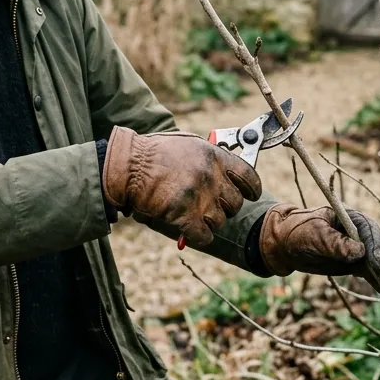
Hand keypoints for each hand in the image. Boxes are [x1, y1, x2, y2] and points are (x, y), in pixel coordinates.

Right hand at [102, 127, 261, 247]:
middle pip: (235, 203)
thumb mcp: (187, 143)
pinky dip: (199, 236)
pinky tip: (190, 230)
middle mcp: (211, 176)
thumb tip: (228, 168)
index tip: (250, 195)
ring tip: (193, 213)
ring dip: (208, 221)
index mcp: (214, 156)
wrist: (128, 166)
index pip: (248, 177)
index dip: (251, 189)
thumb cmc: (153, 152)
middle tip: (209, 204)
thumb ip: (210, 155)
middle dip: (224, 206)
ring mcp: (199, 197)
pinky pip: (204, 236)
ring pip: (220, 221)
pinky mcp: (184, 216)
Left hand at [258, 203, 379, 289]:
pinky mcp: (357, 263)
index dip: (376, 249)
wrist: (285, 244)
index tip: (377, 267)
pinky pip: (375, 273)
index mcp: (350, 218)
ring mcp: (360, 248)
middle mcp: (359, 232)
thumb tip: (359, 252)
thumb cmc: (297, 233)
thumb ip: (334, 243)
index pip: (370, 231)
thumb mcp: (313, 235)